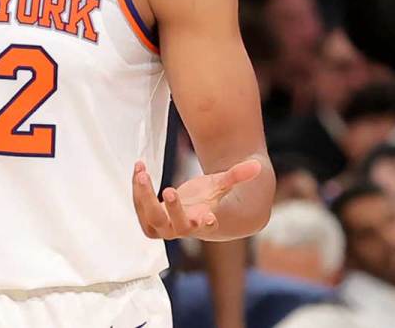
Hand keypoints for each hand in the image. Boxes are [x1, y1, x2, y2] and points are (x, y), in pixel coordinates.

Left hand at [132, 159, 261, 239]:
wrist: (203, 214)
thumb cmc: (216, 199)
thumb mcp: (225, 184)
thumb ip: (238, 175)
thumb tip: (257, 166)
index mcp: (205, 222)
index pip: (204, 227)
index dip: (206, 224)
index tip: (210, 215)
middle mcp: (184, 228)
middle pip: (171, 226)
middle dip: (169, 209)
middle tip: (168, 188)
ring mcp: (167, 225)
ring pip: (151, 220)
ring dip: (143, 197)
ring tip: (142, 172)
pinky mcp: (153, 219)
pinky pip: (141, 210)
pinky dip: (137, 191)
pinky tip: (139, 169)